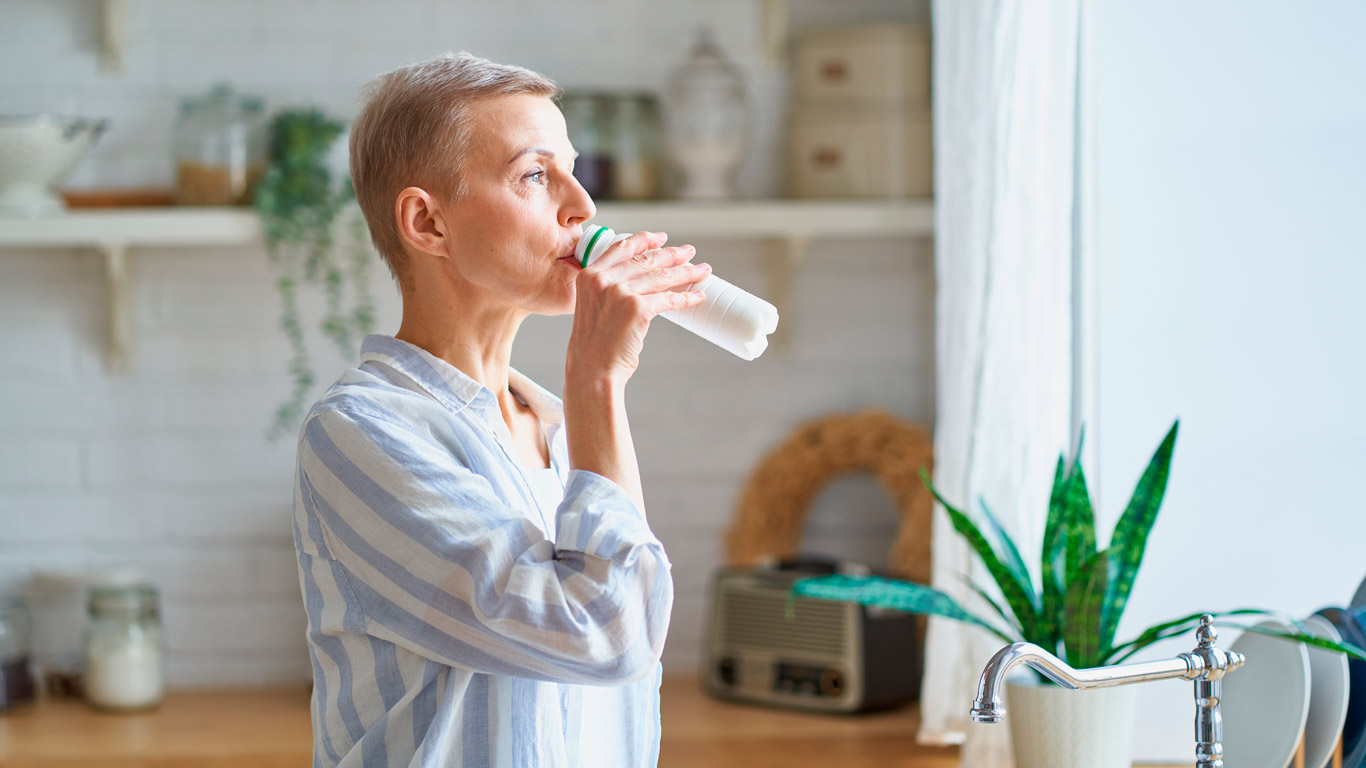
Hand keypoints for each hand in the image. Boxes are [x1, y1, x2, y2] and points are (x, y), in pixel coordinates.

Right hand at [566, 231, 709, 385]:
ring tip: (702, 271)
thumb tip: (639, 280)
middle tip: (689, 252)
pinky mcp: (637, 309)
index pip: (622, 248)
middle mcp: (603, 280)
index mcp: (589, 275)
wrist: (592, 370)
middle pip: (646, 260)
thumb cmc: (594, 345)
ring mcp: (620, 293)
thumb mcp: (592, 306)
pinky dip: (686, 298)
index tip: (661, 238)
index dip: (645, 240)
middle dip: (673, 254)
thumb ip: (607, 288)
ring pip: (661, 277)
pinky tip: (697, 296)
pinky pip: (669, 299)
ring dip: (686, 272)